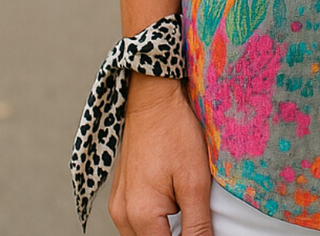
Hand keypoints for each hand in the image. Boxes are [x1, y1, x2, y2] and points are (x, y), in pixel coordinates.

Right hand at [108, 73, 212, 235]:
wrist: (152, 97)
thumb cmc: (175, 131)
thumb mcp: (195, 180)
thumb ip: (197, 225)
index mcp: (141, 216)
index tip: (201, 228)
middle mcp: (122, 215)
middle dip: (175, 235)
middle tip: (196, 216)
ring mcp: (118, 205)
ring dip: (163, 232)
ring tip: (185, 208)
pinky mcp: (120, 194)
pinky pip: (136, 222)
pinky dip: (155, 221)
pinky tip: (172, 202)